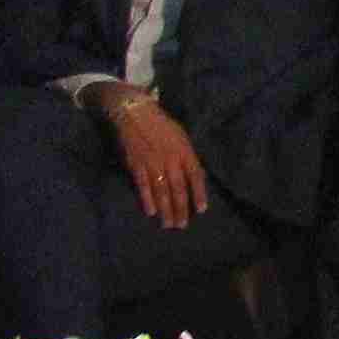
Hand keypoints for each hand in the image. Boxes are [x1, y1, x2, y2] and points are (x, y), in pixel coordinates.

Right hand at [105, 89, 208, 230]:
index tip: (201, 210)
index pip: (196, 176)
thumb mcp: (182, 137)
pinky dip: (147, 199)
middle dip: (181, 208)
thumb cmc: (162, 125)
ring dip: (165, 209)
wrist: (136, 114)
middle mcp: (171, 159)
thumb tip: (195, 175)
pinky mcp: (136, 165)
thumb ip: (187, 156)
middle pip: (178, 188)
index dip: (199, 194)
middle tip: (182, 225)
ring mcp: (153, 163)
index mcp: (185, 151)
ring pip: (161, 191)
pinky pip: (143, 186)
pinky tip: (150, 212)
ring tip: (169, 224)